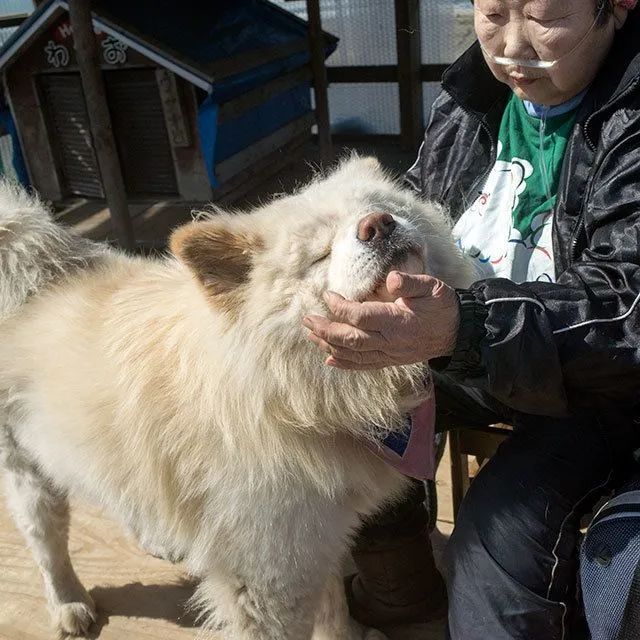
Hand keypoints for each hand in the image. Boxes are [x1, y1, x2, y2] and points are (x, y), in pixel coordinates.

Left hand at [302, 271, 460, 369]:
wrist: (457, 333)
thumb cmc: (443, 306)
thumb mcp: (432, 287)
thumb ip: (411, 282)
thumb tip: (391, 278)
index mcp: (398, 321)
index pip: (361, 316)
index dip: (340, 307)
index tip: (327, 295)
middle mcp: (390, 342)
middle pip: (350, 339)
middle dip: (325, 330)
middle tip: (307, 320)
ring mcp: (389, 354)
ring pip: (353, 354)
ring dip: (329, 345)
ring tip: (310, 335)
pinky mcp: (390, 360)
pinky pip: (363, 365)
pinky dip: (344, 363)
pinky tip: (328, 358)